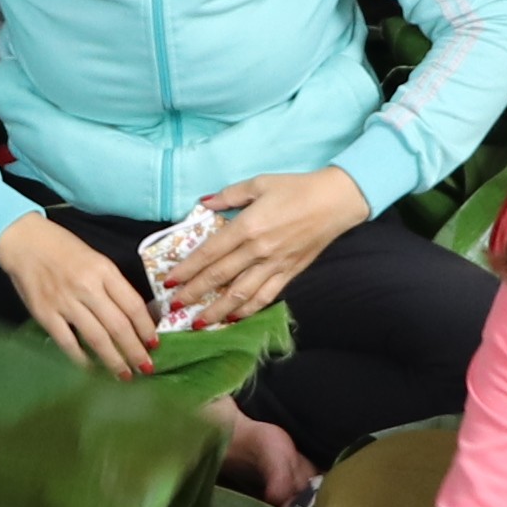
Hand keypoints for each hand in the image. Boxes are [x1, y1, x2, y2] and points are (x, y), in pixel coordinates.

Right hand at [1, 216, 160, 376]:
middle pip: (118, 326)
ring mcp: (65, 302)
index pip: (133, 305)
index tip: (154, 344)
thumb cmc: (63, 248)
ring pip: (97, 337)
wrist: (25, 241)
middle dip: (135, 351)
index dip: (146, 328)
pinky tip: (92, 368)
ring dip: (114, 360)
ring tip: (125, 374)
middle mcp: (87, 287)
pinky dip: (82, 359)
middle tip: (146, 367)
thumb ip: (113, 285)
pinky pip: (68, 342)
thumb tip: (134, 315)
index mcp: (104, 270)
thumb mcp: (96, 259)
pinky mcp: (46, 314)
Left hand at [169, 170, 365, 327]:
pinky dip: (248, 310)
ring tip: (199, 323)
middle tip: (174, 307)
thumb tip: (204, 203)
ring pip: (241, 294)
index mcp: (248, 226)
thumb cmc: (297, 188)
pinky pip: (266, 296)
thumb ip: (229, 195)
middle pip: (220, 277)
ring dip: (218, 310)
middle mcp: (259, 250)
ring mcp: (275, 265)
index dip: (188, 269)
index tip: (170, 281)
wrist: (336, 201)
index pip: (210, 253)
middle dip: (195, 294)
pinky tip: (234, 318)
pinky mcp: (290, 273)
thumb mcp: (259, 183)